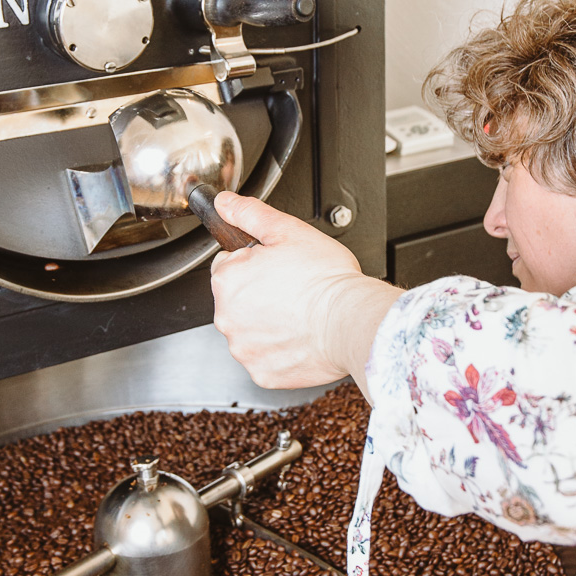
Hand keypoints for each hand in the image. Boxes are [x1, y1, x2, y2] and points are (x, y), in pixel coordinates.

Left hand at [210, 193, 401, 391]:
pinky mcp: (262, 373)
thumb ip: (249, 213)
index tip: (278, 268)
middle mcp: (227, 317)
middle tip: (292, 290)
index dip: (255, 263)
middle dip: (260, 294)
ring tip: (299, 314)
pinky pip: (266, 359)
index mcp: (227, 280)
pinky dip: (280, 351)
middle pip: (237, 301)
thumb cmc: (325, 278)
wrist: (351, 321)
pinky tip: (299, 338)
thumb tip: (224, 203)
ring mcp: (244, 349)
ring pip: (250, 331)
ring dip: (268, 324)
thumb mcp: (287, 231)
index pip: (228, 266)